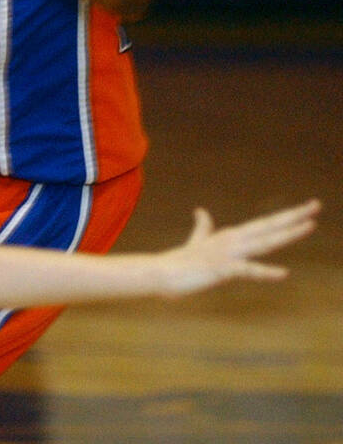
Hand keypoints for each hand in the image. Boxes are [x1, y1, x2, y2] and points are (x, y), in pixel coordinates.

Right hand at [160, 199, 319, 295]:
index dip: (288, 216)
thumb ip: (203, 227)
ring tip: (309, 226)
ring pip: (264, 242)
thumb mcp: (197, 242)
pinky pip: (247, 270)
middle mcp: (233, 240)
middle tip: (316, 205)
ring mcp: (228, 254)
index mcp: (231, 235)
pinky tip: (283, 273)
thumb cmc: (180, 260)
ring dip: (287, 235)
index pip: (265, 224)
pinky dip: (266, 272)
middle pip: (269, 227)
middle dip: (294, 217)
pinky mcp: (222, 269)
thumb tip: (201, 210)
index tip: (309, 208)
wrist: (162, 272)